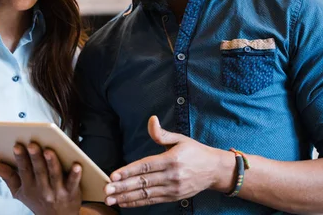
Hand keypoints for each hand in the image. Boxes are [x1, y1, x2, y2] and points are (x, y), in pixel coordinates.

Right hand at [0, 142, 82, 214]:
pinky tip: (77, 165)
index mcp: (29, 186)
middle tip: (32, 144)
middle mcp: (42, 189)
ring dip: (52, 163)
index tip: (16, 146)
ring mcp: (57, 192)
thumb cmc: (38, 201)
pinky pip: (73, 183)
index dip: (20, 158)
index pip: (23, 170)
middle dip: (35, 157)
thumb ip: (7, 176)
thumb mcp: (19, 192)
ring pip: (54, 175)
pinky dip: (75, 175)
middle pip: (38, 171)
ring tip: (49, 151)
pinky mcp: (71, 193)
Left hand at [104, 116, 231, 207]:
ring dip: (126, 198)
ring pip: (146, 195)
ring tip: (111, 199)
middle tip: (107, 190)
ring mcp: (173, 189)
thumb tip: (151, 120)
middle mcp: (172, 176)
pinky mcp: (174, 197)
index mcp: (171, 160)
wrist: (215, 170)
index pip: (145, 166)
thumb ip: (161, 133)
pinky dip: (137, 203)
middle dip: (123, 187)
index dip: (128, 171)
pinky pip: (152, 201)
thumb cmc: (195, 152)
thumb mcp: (180, 139)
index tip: (114, 175)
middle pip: (143, 183)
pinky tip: (124, 203)